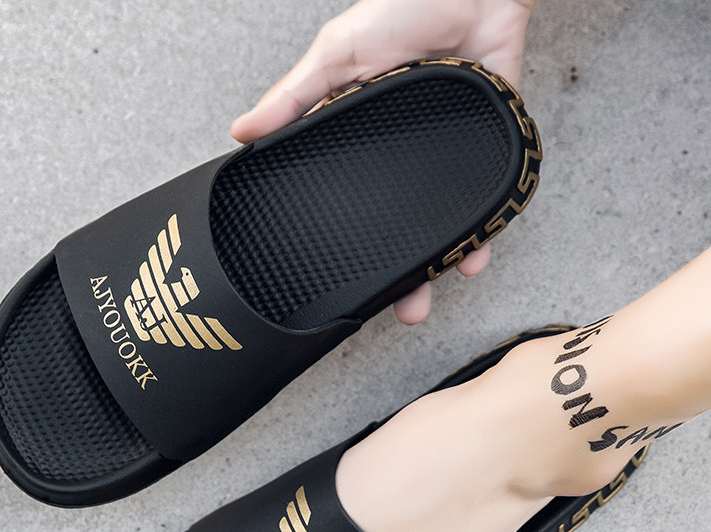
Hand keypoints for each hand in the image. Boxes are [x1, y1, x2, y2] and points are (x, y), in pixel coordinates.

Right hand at [231, 0, 535, 323]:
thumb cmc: (402, 7)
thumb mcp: (335, 55)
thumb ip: (294, 98)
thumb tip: (241, 135)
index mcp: (363, 143)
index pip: (349, 200)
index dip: (343, 238)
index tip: (335, 280)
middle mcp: (402, 160)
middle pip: (396, 225)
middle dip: (395, 270)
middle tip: (387, 308)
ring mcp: (444, 158)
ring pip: (438, 223)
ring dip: (435, 264)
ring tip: (423, 299)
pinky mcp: (485, 147)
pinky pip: (483, 198)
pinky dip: (482, 231)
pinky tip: (472, 260)